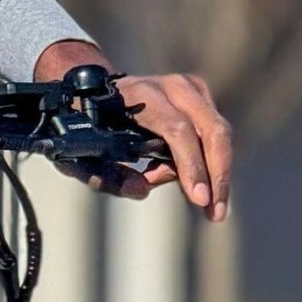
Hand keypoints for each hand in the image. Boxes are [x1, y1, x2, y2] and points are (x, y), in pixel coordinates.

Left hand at [32, 39, 232, 221]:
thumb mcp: (83, 156)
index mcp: (139, 95)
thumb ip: (107, 177)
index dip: (191, 166)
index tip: (200, 199)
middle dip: (218, 176)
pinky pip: (213, 135)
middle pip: (212, 131)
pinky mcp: (200, 96)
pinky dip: (205, 162)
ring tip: (195, 200)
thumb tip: (142, 191)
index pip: (177, 130)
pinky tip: (180, 176)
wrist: (94, 93)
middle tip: (216, 214)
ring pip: (218, 134)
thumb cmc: (87, 129)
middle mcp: (171, 87)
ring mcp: (189, 88)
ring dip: (214, 173)